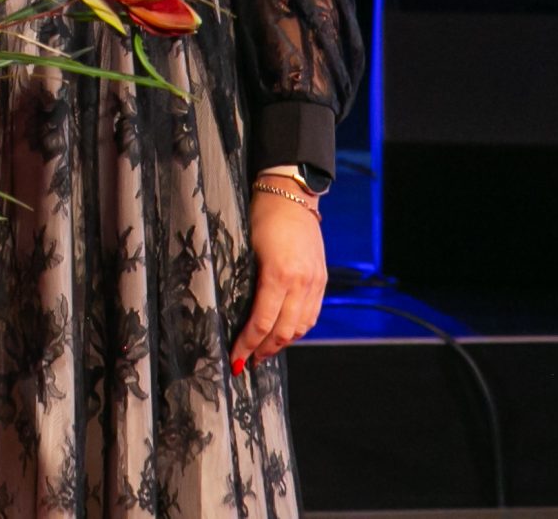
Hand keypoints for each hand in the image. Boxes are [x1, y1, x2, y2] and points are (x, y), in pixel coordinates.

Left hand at [230, 185, 326, 373]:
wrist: (292, 195)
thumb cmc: (262, 216)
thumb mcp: (247, 249)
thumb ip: (248, 282)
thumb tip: (238, 314)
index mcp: (278, 274)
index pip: (262, 322)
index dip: (247, 344)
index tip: (236, 358)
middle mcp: (301, 282)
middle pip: (284, 331)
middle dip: (264, 350)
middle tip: (247, 362)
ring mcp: (315, 282)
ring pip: (301, 327)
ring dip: (282, 344)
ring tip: (264, 351)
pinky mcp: (322, 279)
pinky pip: (312, 314)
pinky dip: (298, 329)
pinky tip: (284, 333)